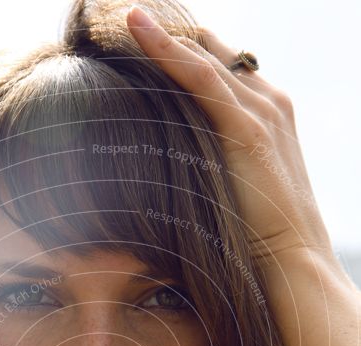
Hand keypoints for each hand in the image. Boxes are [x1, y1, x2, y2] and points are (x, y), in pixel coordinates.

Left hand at [126, 6, 333, 270]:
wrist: (290, 263)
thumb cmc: (254, 239)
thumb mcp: (226, 188)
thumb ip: (204, 163)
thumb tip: (159, 165)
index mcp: (264, 111)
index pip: (213, 62)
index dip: (173, 48)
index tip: (127, 38)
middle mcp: (267, 100)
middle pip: (207, 47)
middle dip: (163, 33)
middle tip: (112, 21)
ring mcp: (261, 110)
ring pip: (200, 52)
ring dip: (157, 32)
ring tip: (114, 15)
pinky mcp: (248, 128)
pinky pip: (199, 74)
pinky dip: (165, 48)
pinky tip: (134, 26)